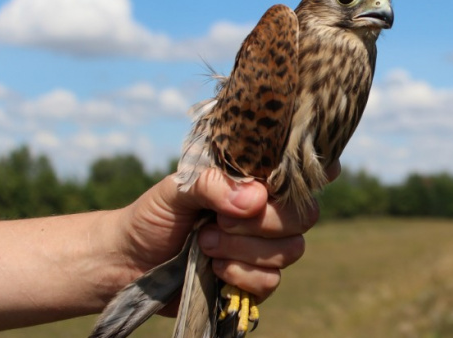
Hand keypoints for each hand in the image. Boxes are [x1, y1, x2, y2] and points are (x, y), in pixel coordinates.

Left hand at [114, 161, 339, 312]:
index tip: (325, 171)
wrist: (127, 262)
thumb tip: (256, 200)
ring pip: (292, 249)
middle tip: (220, 220)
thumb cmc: (154, 215)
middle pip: (306, 214)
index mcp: (255, 182)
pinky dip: (242, 274)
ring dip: (246, 249)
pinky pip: (271, 280)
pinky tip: (215, 268)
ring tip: (206, 242)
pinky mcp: (254, 281)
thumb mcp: (177, 189)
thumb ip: (214, 185)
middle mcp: (268, 214)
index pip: (302, 173)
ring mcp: (265, 249)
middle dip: (266, 221)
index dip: (320, 171)